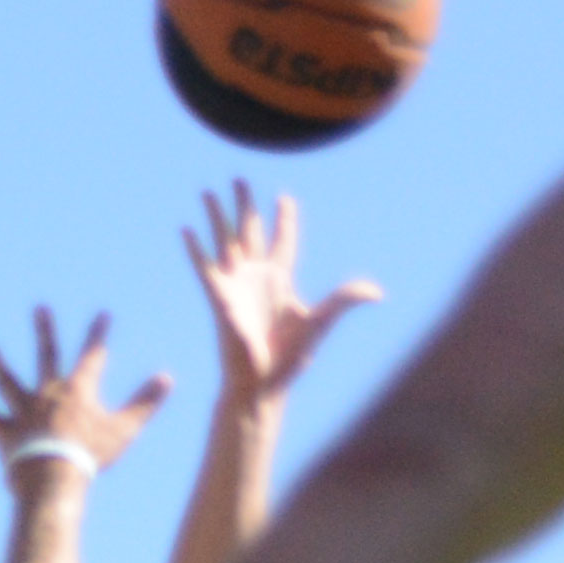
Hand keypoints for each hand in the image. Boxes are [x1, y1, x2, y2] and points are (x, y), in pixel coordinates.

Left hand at [0, 307, 163, 484]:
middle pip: (46, 355)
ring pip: (6, 379)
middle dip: (44, 331)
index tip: (103, 314)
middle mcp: (47, 392)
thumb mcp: (125, 428)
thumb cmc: (92, 455)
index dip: (98, 334)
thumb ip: (146, 401)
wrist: (55, 478)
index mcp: (77, 389)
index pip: (92, 354)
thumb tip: (169, 377)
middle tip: (39, 309)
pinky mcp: (5, 431)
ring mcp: (23, 410)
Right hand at [186, 179, 383, 410]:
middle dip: (245, 205)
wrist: (262, 382)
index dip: (284, 219)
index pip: (283, 240)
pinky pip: (205, 266)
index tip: (284, 198)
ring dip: (217, 216)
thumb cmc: (291, 359)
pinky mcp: (219, 297)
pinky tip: (185, 229)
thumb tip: (378, 293)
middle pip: (250, 231)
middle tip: (239, 179)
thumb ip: (345, 300)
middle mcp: (256, 277)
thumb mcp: (322, 322)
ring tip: (208, 192)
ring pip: (225, 240)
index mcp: (281, 280)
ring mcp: (236, 285)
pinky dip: (195, 248)